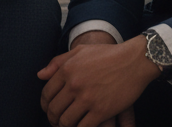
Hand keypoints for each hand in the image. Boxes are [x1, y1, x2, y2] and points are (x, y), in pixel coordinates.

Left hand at [38, 35, 157, 125]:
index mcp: (66, 69)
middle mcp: (74, 85)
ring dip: (63, 126)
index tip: (47, 109)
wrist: (132, 61)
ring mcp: (87, 99)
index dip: (45, 104)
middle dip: (52, 118)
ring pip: (66, 121)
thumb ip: (57, 63)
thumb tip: (40, 75)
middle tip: (55, 122)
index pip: (47, 93)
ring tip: (66, 126)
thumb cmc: (106, 54)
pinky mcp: (101, 111)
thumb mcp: (79, 51)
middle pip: (54, 109)